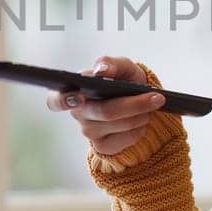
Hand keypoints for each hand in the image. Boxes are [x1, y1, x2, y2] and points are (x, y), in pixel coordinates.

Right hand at [45, 55, 165, 156]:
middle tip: (156, 97)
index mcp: (74, 90)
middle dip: (134, 104)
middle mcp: (78, 113)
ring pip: (121, 124)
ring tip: (149, 106)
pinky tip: (141, 120)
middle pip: (105, 112)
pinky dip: (140, 127)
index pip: (55, 100)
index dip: (63, 100)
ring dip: (141, 114)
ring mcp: (89, 132)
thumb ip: (112, 64)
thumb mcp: (123, 67)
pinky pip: (127, 138)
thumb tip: (100, 70)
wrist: (139, 102)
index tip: (80, 96)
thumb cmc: (125, 81)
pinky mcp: (103, 147)